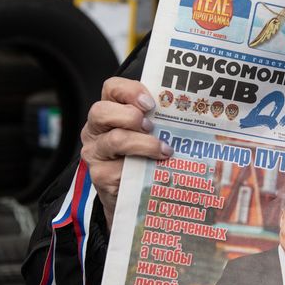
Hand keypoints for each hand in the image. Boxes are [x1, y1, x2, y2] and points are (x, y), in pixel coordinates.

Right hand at [80, 77, 171, 226]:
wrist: (131, 196)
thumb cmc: (143, 156)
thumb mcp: (149, 132)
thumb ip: (158, 118)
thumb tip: (189, 110)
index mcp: (109, 111)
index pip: (111, 88)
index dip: (130, 91)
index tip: (150, 103)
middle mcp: (95, 129)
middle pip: (101, 111)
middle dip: (130, 116)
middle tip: (151, 126)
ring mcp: (95, 153)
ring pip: (114, 140)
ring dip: (143, 143)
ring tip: (164, 150)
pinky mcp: (100, 176)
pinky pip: (119, 168)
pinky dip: (141, 166)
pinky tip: (156, 168)